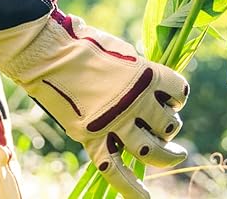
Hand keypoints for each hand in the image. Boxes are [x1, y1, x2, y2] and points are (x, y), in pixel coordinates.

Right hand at [0, 11, 188, 198]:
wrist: (47, 54)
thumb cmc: (83, 43)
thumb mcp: (120, 50)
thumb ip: (138, 71)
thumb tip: (150, 85)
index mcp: (146, 75)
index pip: (179, 92)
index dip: (175, 96)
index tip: (168, 97)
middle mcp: (137, 102)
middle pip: (168, 124)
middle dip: (168, 125)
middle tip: (163, 124)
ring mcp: (116, 123)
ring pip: (152, 151)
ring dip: (165, 156)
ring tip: (173, 157)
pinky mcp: (94, 139)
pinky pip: (117, 172)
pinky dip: (131, 188)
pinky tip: (144, 197)